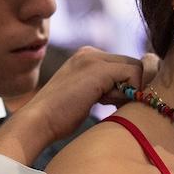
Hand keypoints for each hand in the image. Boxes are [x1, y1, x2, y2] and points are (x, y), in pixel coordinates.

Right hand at [0, 47, 149, 165]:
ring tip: (111, 105)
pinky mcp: (98, 69)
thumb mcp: (86, 96)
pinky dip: (130, 92)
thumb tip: (132, 93)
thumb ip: (104, 88)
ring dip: (132, 90)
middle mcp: (90, 52)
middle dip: (134, 86)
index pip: (125, 64)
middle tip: (117, 106)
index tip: (116, 104)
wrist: (37, 121)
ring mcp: (94, 58)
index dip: (130, 85)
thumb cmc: (59, 118)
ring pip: (137, 68)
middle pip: (134, 63)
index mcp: (86, 57)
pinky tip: (110, 105)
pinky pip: (134, 74)